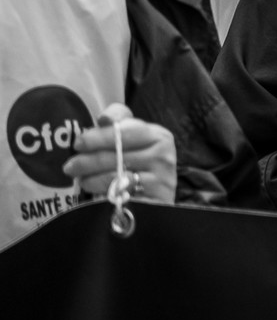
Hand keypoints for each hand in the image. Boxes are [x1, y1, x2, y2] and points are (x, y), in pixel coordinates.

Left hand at [63, 103, 177, 204]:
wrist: (154, 201)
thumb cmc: (139, 167)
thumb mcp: (133, 144)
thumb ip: (120, 124)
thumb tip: (103, 118)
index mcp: (159, 136)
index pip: (126, 130)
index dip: (99, 136)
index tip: (79, 143)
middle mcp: (164, 154)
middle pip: (119, 151)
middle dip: (88, 158)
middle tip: (69, 166)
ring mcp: (162, 176)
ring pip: (117, 171)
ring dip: (91, 175)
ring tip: (79, 178)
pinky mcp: (155, 197)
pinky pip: (120, 190)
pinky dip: (101, 189)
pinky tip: (91, 188)